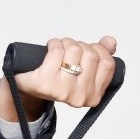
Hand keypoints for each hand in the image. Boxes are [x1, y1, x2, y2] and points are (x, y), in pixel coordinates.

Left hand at [0, 36, 117, 121]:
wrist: (28, 87)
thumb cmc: (56, 77)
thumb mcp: (81, 69)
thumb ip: (100, 56)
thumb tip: (111, 41)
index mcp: (93, 96)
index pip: (107, 64)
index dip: (99, 49)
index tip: (88, 47)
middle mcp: (80, 97)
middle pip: (91, 55)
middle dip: (80, 44)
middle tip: (69, 47)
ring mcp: (62, 91)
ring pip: (74, 50)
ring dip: (66, 42)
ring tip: (60, 46)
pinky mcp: (45, 83)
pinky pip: (57, 51)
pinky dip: (54, 43)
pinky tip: (50, 46)